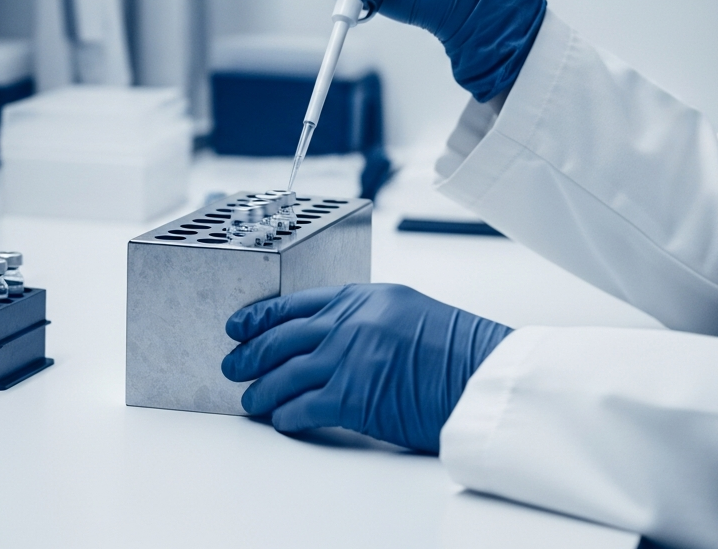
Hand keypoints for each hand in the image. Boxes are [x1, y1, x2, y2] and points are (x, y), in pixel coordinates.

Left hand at [221, 283, 510, 452]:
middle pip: (281, 338)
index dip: (259, 317)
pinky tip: (283, 420)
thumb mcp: (409, 313)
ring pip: (284, 374)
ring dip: (261, 391)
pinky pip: (303, 407)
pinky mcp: (352, 396)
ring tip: (251, 400)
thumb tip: (330, 339)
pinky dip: (287, 416)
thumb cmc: (459, 352)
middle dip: (249, 354)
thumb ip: (366, 320)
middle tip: (232, 365)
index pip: (295, 303)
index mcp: (364, 297)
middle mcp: (351, 322)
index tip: (239, 326)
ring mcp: (349, 357)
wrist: (485, 379)